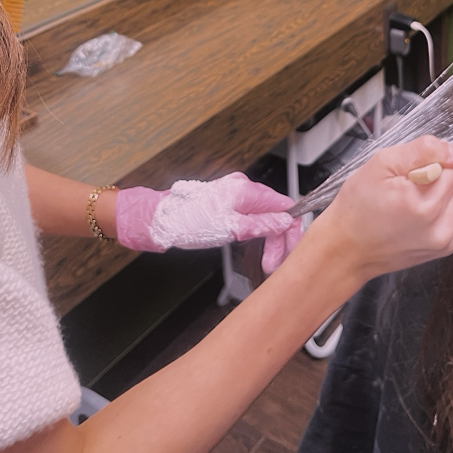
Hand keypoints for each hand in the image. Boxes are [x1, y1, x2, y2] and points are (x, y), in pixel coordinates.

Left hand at [115, 173, 300, 272]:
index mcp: (246, 190)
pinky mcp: (227, 204)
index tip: (290, 251)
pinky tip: (253, 249)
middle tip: (272, 264)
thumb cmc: (189, 223)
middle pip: (275, 213)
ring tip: (264, 263)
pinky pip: (251, 217)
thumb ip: (261, 224)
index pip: (284, 206)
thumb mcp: (230, 229)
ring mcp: (234, 195)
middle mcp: (242, 188)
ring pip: (264, 217)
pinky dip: (256, 234)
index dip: (291, 230)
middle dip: (278, 239)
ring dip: (268, 240)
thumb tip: (285, 221)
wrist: (161, 221)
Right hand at [300, 136, 452, 287]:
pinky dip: (442, 208)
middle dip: (450, 172)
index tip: (415, 166)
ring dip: (447, 190)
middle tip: (420, 177)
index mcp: (425, 204)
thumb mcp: (381, 164)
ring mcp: (446, 241)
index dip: (437, 157)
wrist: (346, 248)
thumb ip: (422, 151)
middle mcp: (442, 227)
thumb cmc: (357, 206)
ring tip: (415, 196)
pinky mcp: (445, 247)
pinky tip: (416, 212)